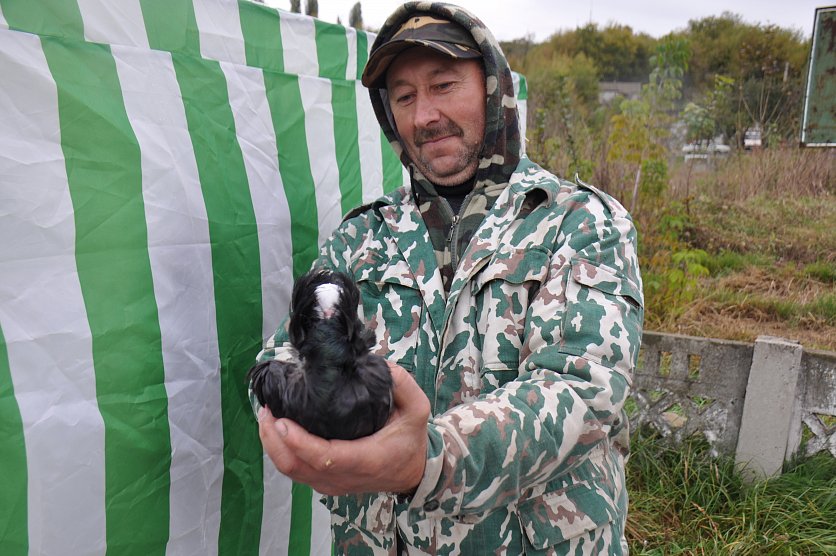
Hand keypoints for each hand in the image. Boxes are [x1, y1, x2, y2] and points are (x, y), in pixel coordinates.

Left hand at [258, 362, 430, 495]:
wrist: (413, 472)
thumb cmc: (411, 438)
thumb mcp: (417, 408)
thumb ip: (401, 383)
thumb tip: (373, 361)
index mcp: (368, 460)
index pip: (326, 458)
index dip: (300, 442)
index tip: (281, 421)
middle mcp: (345, 477)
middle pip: (298, 467)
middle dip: (274, 440)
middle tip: (266, 410)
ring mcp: (332, 484)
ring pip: (291, 471)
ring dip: (272, 445)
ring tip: (266, 415)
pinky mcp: (325, 484)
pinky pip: (295, 471)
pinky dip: (280, 451)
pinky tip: (276, 429)